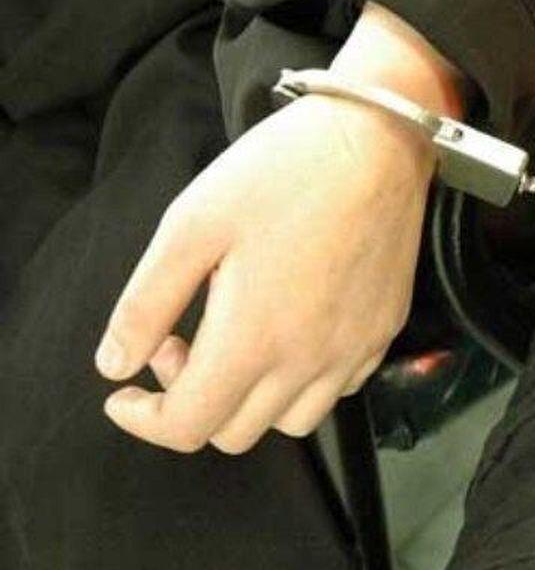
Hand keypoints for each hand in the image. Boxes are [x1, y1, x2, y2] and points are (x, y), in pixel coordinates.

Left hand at [94, 2, 464, 452]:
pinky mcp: (385, 329)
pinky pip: (338, 387)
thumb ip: (145, 304)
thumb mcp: (191, 224)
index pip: (188, 427)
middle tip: (178, 341)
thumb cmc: (282, 171)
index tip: (124, 391)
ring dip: (249, 399)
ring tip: (236, 338)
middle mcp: (310, 360)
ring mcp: (355, 348)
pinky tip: (290, 328)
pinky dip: (301, 381)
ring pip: (290, 420)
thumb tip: (114, 366)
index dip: (144, 419)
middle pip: (236, 432)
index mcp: (255, 339)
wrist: (379, 138)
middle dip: (191, 399)